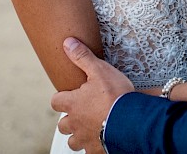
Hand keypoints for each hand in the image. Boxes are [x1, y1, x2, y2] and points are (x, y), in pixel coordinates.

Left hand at [51, 37, 134, 152]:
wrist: (131, 121)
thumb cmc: (115, 95)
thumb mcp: (99, 70)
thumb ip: (82, 57)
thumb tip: (67, 43)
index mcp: (72, 104)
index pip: (55, 101)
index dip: (61, 97)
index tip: (69, 94)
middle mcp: (75, 123)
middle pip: (62, 125)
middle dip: (69, 119)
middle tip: (80, 112)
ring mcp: (85, 139)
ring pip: (73, 141)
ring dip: (78, 135)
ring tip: (89, 127)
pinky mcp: (97, 150)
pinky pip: (90, 151)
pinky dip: (93, 146)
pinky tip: (102, 139)